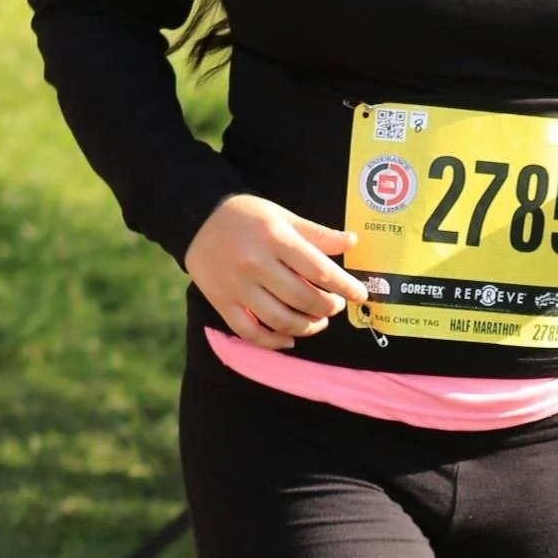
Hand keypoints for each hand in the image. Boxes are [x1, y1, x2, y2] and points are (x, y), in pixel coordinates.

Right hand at [184, 196, 371, 348]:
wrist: (197, 218)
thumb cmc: (248, 216)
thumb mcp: (284, 217)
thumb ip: (318, 234)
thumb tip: (352, 243)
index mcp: (275, 238)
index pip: (318, 270)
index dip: (344, 286)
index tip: (360, 294)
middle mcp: (255, 263)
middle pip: (302, 298)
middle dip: (327, 308)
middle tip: (336, 306)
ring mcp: (236, 285)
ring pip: (279, 319)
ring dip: (306, 327)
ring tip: (318, 322)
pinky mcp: (221, 301)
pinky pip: (249, 331)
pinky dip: (272, 341)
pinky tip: (289, 339)